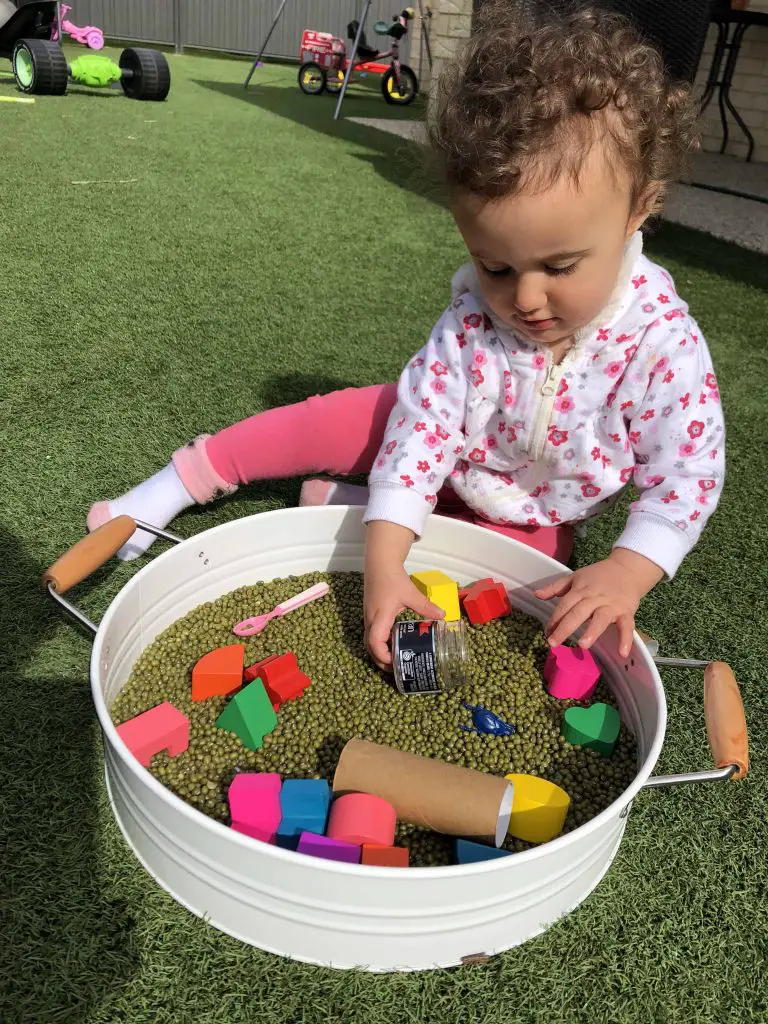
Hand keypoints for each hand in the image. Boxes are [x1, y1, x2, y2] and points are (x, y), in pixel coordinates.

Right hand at [364, 563, 444, 670]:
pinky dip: (380, 644)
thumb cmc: (393, 579)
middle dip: (381, 661)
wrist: (379, 564)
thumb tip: (443, 616)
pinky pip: (372, 635)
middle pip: (369, 648)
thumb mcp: (411, 593)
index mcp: (379, 617)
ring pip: (369, 642)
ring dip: (380, 653)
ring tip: (397, 660)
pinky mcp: (371, 615)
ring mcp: (369, 618)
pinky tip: (394, 644)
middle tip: (398, 669)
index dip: (383, 656)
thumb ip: (425, 606)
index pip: (374, 643)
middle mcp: (370, 621)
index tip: (396, 662)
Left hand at [534, 549, 663, 657]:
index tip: (547, 633)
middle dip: (565, 628)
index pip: (564, 605)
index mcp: (580, 590)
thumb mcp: (575, 577)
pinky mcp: (626, 612)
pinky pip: (627, 626)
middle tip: (553, 643)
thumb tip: (536, 594)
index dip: (554, 619)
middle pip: (578, 613)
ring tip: (582, 645)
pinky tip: (622, 653)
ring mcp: (611, 605)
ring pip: (601, 618)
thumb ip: (555, 587)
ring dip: (592, 631)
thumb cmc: (598, 575)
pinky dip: (626, 639)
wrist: (627, 569)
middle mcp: (594, 598)